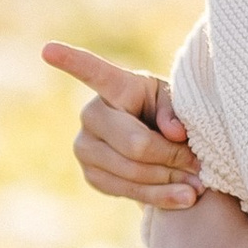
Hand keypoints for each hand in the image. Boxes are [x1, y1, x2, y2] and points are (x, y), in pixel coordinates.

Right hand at [43, 42, 201, 207]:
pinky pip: (128, 191)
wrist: (158, 149)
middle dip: (172, 158)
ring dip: (170, 181)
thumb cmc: (168, 116)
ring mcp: (85, 147)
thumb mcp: (178, 104)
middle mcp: (92, 114)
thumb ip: (176, 112)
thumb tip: (173, 132)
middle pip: (136, 145)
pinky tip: (182, 198)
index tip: (48, 50)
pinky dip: (160, 197)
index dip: (71, 61)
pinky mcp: (91, 175)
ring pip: (134, 172)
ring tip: (198, 185)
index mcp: (116, 87)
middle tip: (199, 164)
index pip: (93, 72)